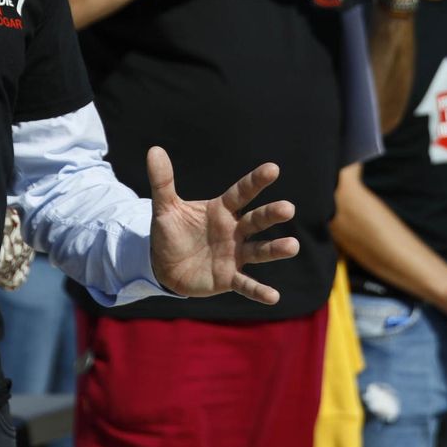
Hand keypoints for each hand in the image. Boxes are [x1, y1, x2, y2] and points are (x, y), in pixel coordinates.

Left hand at [147, 146, 299, 303]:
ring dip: (275, 249)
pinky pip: (246, 284)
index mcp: (221, 210)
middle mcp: (234, 230)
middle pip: (256, 220)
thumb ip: (163, 181)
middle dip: (271, 214)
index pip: (241, 192)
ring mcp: (235, 254)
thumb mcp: (165, 207)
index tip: (273, 169)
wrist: (163, 266)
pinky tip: (273, 296)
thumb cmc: (170, 232)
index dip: (256, 181)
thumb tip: (154, 150)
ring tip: (292, 246)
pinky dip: (259, 290)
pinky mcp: (229, 278)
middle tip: (287, 209)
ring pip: (259, 250)